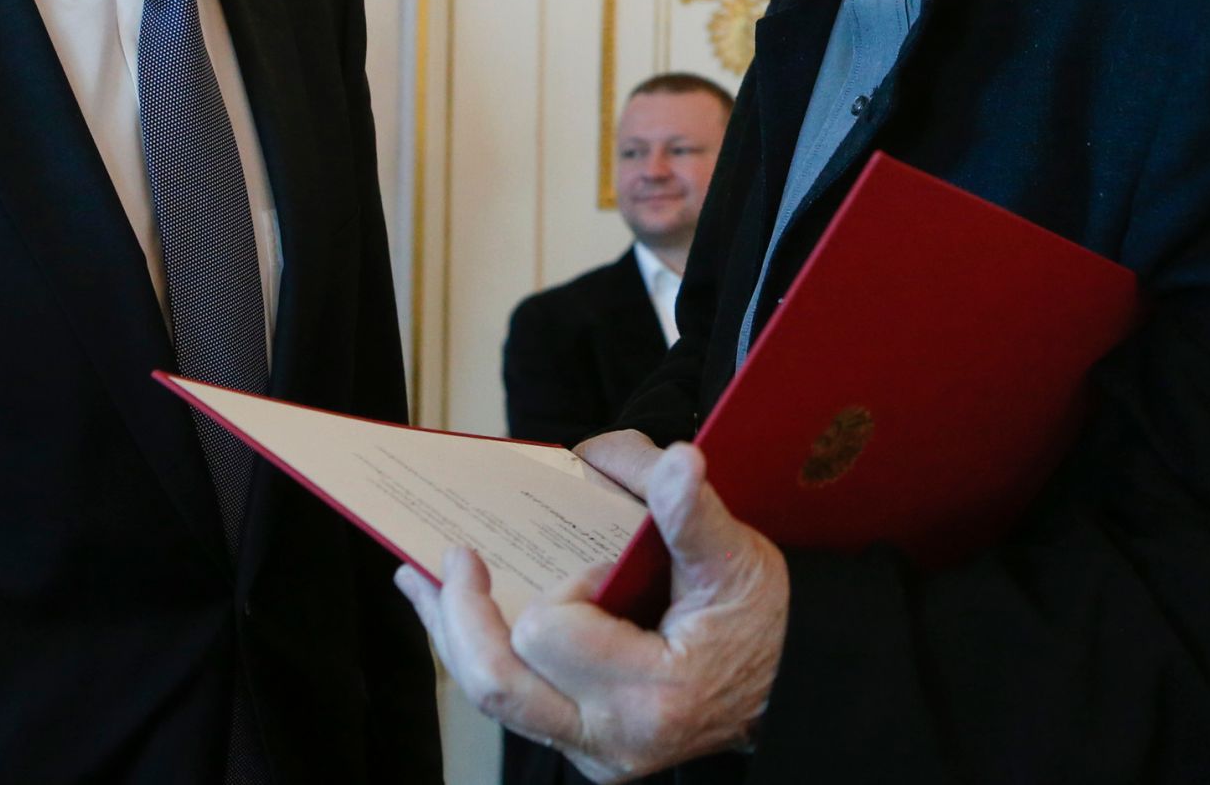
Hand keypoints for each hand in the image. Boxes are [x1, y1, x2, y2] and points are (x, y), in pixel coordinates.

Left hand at [394, 441, 788, 781]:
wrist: (789, 688)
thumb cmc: (760, 622)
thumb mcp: (736, 559)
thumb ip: (693, 512)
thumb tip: (677, 462)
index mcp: (651, 695)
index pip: (554, 632)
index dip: (566, 587)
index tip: (602, 564)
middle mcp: (611, 738)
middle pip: (498, 682)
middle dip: (461, 614)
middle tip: (454, 556)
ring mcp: (591, 748)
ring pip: (491, 696)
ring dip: (452, 631)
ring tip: (421, 578)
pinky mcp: (579, 743)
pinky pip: (511, 700)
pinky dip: (478, 649)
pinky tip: (456, 609)